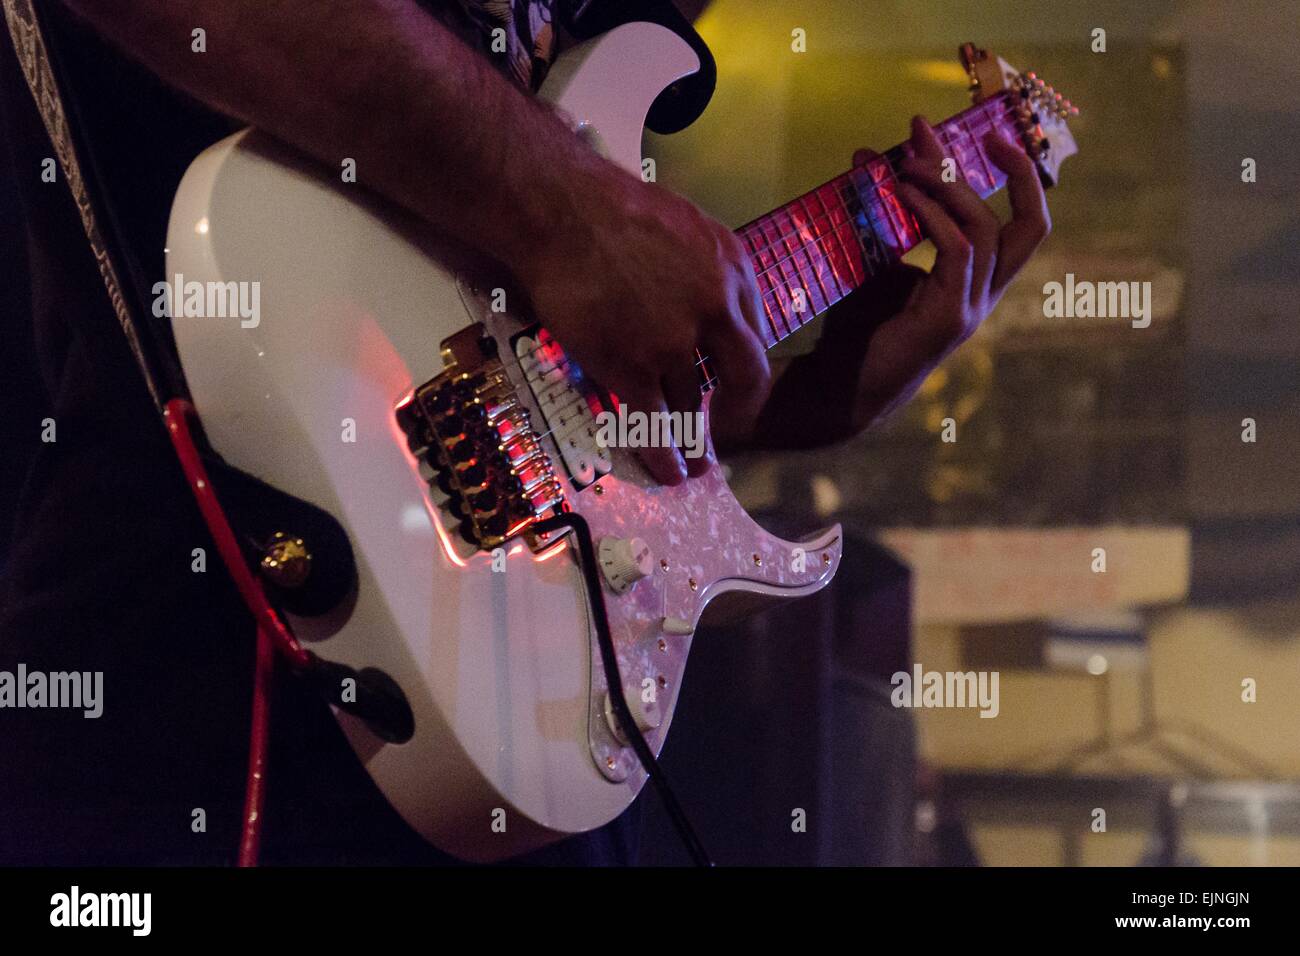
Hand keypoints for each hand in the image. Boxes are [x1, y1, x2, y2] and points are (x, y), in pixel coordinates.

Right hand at [516, 162, 770, 484]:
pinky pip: (655, 423)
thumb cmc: (611, 209)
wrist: (561, 212)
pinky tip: (670, 473)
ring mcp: (674, 342)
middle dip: (738, 412)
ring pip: (693, 404)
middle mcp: (715, 310)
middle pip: (744, 378)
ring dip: (695, 441)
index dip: (741, 368)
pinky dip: (664, 455)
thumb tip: (707, 306)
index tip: (733, 387)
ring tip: (695, 466)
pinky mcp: (633, 367)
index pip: (753, 334)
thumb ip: (707, 269)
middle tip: (726, 431)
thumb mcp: (686, 226)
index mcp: (733, 269)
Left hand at [715, 115, 1049, 450]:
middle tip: (972, 132)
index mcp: (975, 282)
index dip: (1015, 176)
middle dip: (1014, 171)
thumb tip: (862, 153)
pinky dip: (930, 214)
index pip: (1022, 225)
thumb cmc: (854, 328)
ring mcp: (971, 309)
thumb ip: (878, 210)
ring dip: (947, 187)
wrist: (836, 387)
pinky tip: (900, 193)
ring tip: (907, 164)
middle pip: (1032, 226)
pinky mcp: (949, 319)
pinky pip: (955, 250)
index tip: (984, 133)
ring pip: (985, 230)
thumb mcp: (871, 257)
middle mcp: (984, 295)